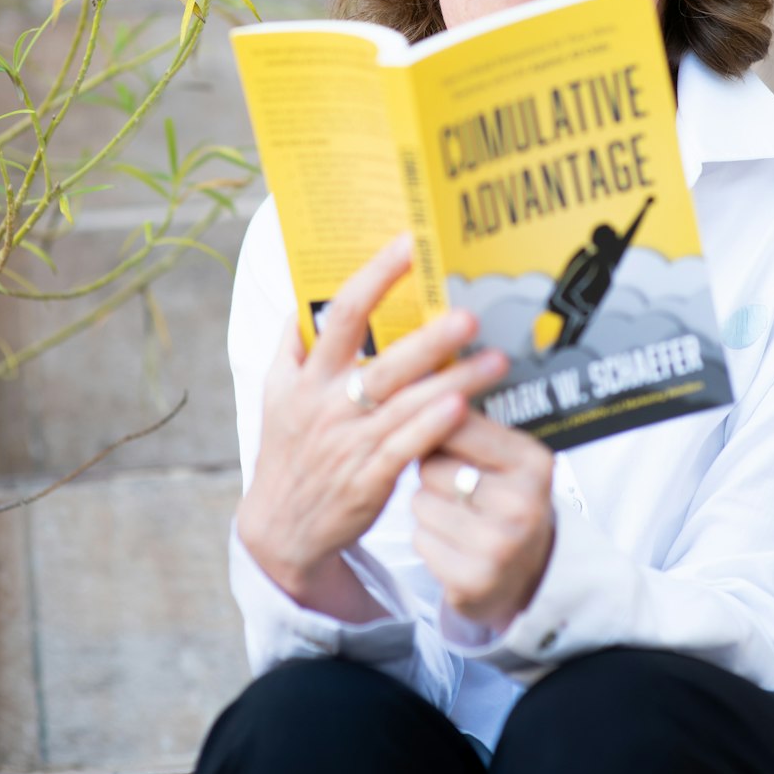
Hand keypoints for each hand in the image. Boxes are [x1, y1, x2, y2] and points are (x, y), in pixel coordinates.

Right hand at [237, 235, 507, 609]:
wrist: (279, 530)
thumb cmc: (288, 451)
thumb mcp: (276, 396)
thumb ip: (292, 347)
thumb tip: (304, 298)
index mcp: (308, 377)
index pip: (341, 315)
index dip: (376, 276)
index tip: (409, 244)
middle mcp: (328, 405)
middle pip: (385, 361)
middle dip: (430, 337)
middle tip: (469, 313)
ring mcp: (349, 443)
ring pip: (407, 404)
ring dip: (454, 380)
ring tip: (496, 361)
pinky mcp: (367, 479)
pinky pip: (405, 448)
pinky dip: (433, 427)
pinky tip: (462, 408)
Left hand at [413, 412, 554, 634]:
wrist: (530, 571)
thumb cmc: (507, 501)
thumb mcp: (507, 458)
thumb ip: (470, 425)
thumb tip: (420, 385)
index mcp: (533, 462)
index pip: (460, 423)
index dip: (436, 424)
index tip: (432, 426)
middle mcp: (522, 503)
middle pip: (432, 467)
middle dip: (433, 473)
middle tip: (456, 485)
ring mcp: (500, 546)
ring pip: (420, 504)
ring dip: (427, 508)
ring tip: (457, 515)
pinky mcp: (474, 580)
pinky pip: (420, 541)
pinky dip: (428, 540)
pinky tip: (453, 543)